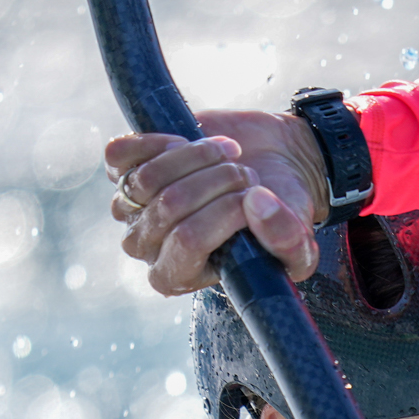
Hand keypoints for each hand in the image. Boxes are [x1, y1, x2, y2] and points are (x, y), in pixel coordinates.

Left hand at [104, 106, 330, 294]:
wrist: (270, 163)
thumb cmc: (280, 211)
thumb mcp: (300, 243)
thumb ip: (289, 243)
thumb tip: (254, 205)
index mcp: (179, 276)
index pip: (189, 242)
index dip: (223, 212)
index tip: (253, 194)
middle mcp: (148, 247)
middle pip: (169, 207)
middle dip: (218, 181)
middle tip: (247, 174)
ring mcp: (133, 207)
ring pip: (145, 179)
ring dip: (196, 157)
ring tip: (227, 155)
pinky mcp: (124, 169)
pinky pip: (118, 156)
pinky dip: (156, 142)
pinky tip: (185, 141)